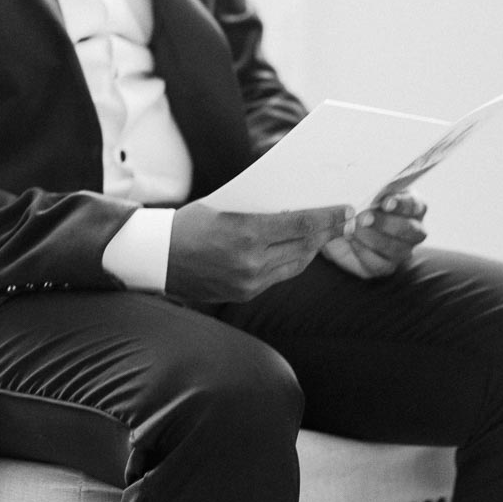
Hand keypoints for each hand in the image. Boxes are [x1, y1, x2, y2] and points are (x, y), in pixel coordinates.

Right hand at [167, 202, 354, 302]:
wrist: (157, 257)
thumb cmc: (189, 223)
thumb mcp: (224, 207)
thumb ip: (260, 211)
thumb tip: (297, 207)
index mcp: (245, 234)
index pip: (300, 224)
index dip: (327, 218)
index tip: (345, 211)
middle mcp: (250, 262)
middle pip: (304, 246)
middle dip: (327, 233)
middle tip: (345, 221)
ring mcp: (248, 282)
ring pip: (296, 264)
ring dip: (312, 248)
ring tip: (324, 235)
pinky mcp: (243, 294)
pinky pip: (278, 276)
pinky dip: (292, 262)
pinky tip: (299, 250)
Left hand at [321, 193, 426, 279]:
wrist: (339, 227)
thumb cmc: (356, 205)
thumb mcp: (359, 194)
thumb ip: (366, 194)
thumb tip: (362, 199)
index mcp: (412, 207)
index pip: (415, 205)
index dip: (402, 204)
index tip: (385, 203)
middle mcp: (413, 230)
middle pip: (410, 230)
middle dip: (386, 223)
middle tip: (363, 217)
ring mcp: (402, 250)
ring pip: (397, 249)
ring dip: (373, 238)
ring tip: (353, 228)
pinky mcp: (386, 266)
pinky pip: (380, 264)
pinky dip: (364, 252)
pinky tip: (351, 240)